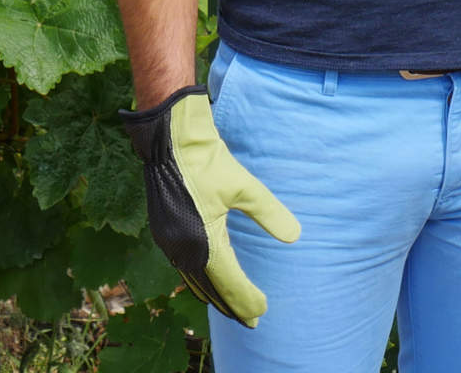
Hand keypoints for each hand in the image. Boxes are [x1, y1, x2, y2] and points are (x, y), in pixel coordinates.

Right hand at [121, 85, 299, 325]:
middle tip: (252, 320)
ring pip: (195, 279)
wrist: (172, 140)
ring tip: (233, 307)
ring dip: (215, 295)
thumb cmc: (209, 161)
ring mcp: (169, 241)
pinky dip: (200, 280)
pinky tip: (210, 278)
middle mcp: (181, 249)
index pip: (228, 281)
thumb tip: (295, 237)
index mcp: (201, 242)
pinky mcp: (165, 230)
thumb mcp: (245, 187)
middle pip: (209, 288)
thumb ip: (269, 214)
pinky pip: (185, 267)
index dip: (246, 298)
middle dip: (232, 305)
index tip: (264, 312)